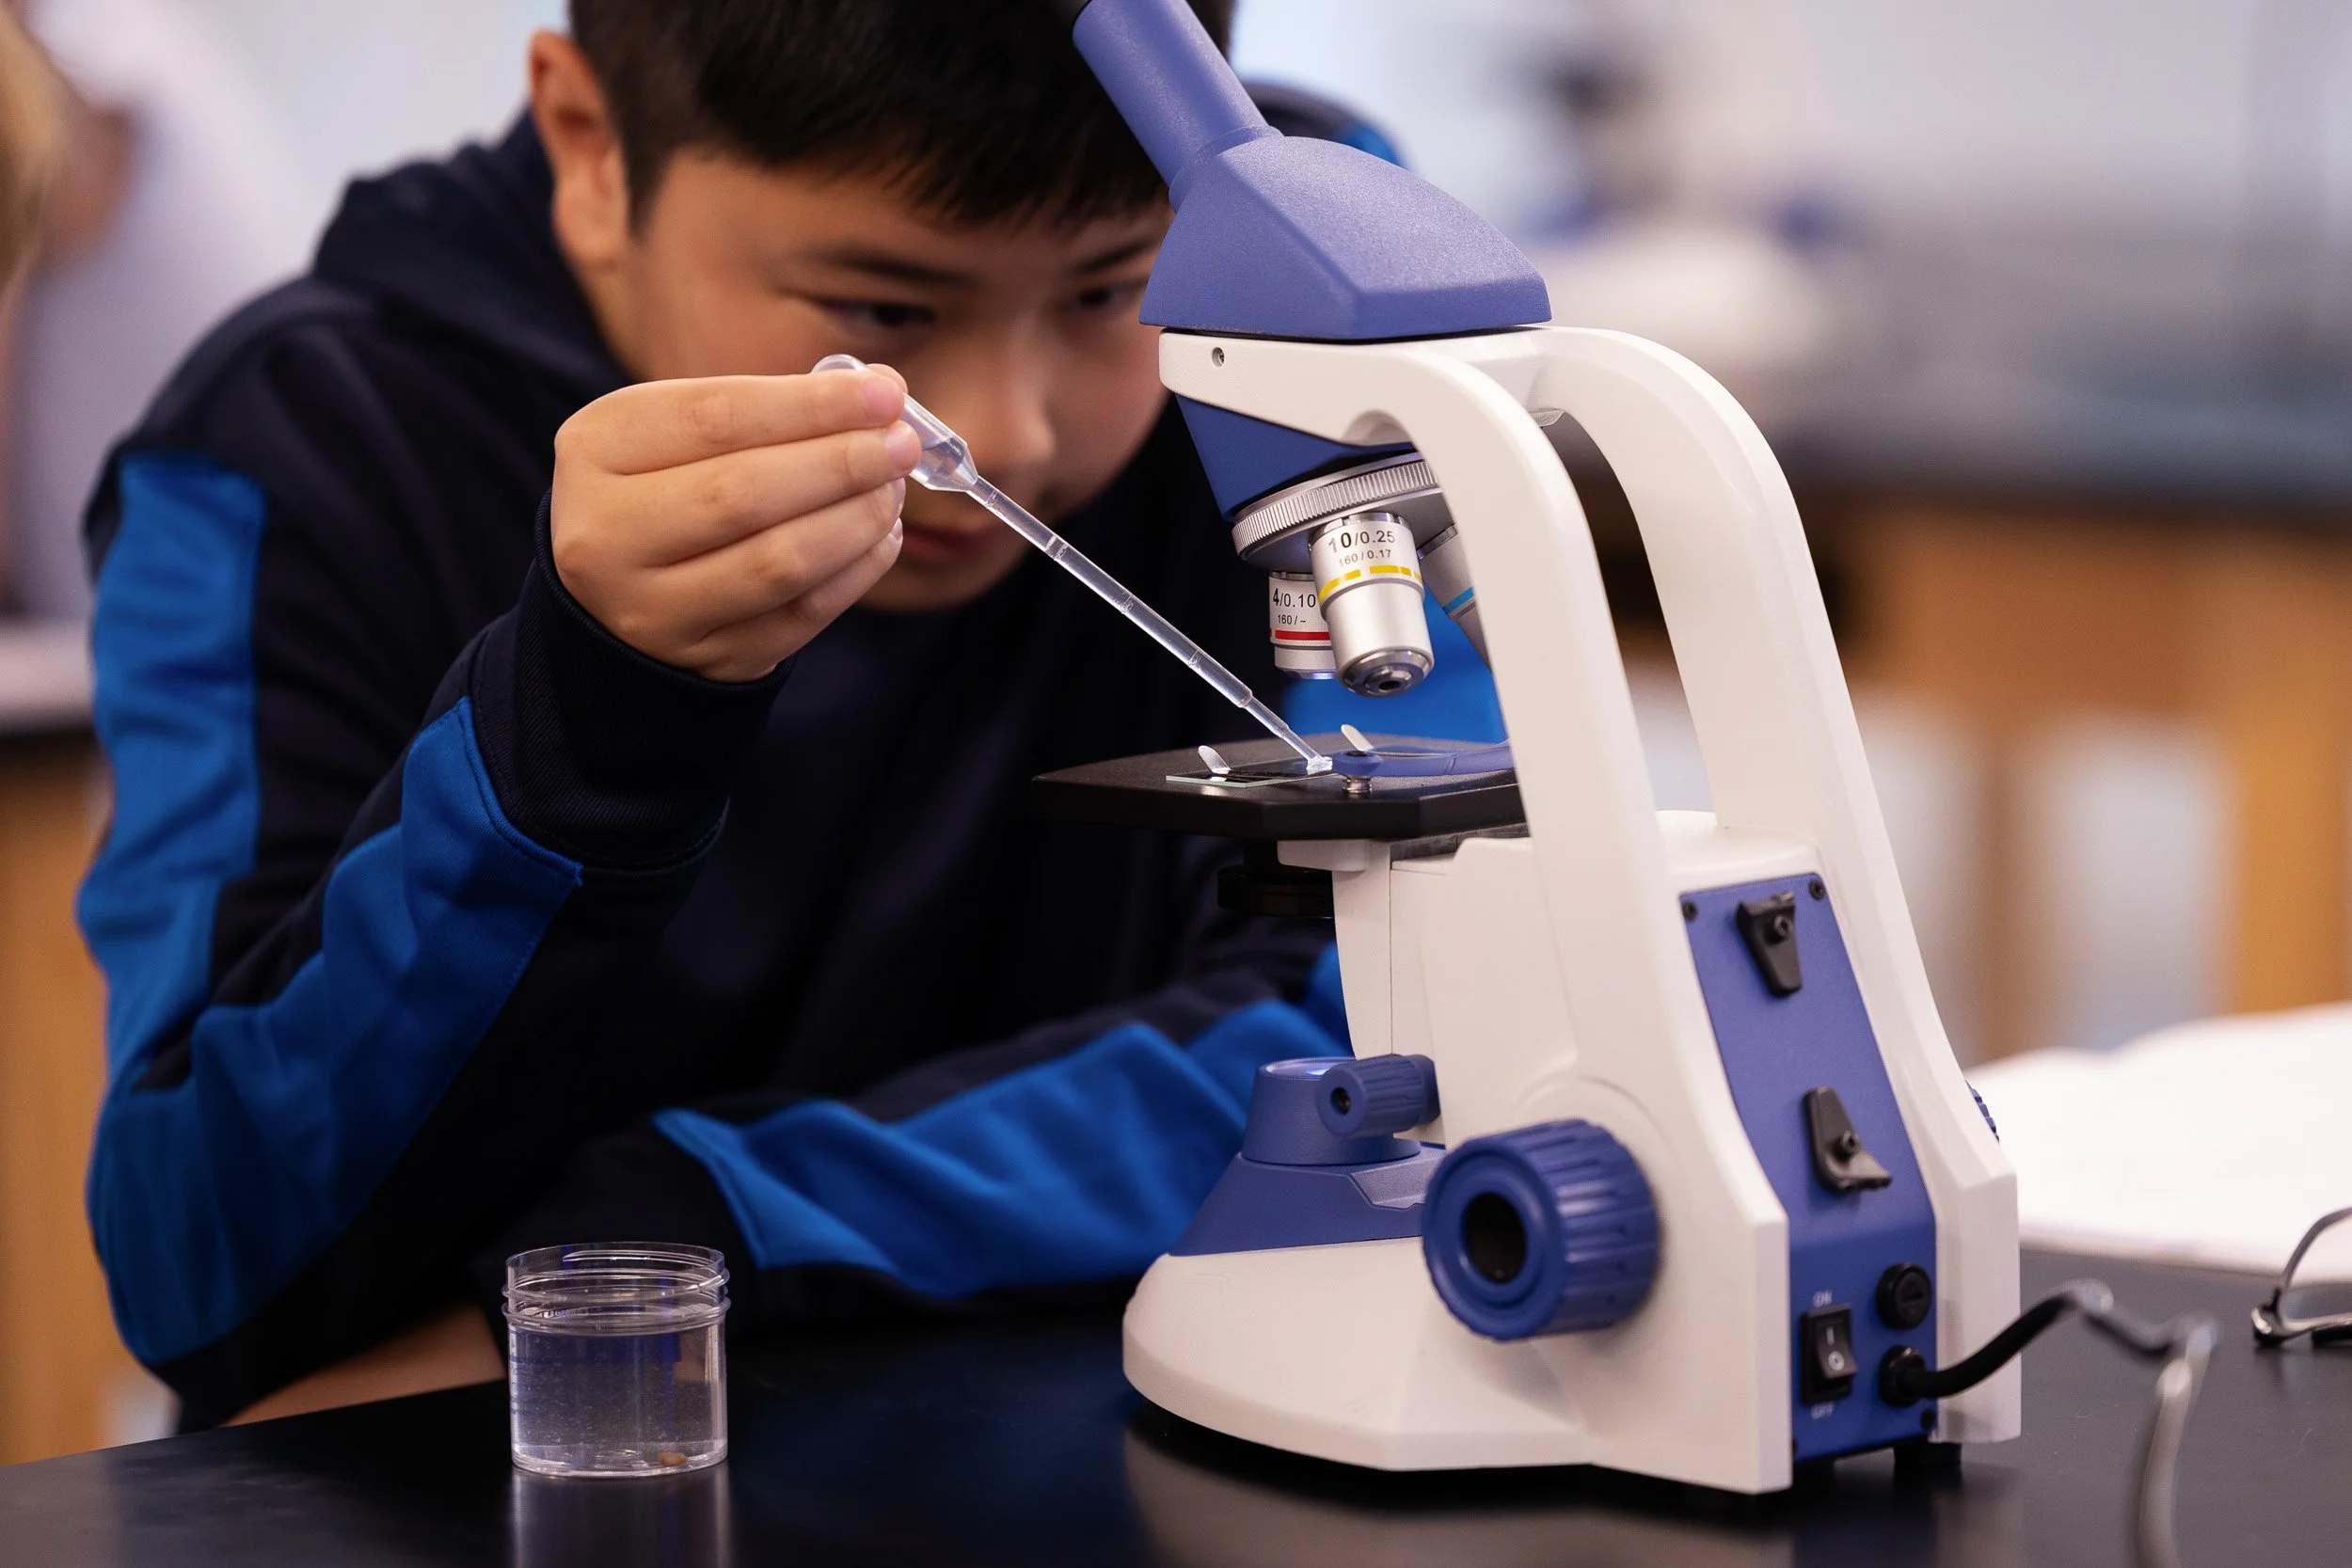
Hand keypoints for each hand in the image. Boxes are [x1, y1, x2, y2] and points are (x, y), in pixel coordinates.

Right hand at [550, 366, 917, 680]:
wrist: (614, 602)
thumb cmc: (664, 492)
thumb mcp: (678, 433)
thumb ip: (768, 410)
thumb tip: (880, 392)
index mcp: (595, 451)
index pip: (716, 417)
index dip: (811, 404)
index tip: (885, 393)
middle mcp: (607, 535)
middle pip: (745, 493)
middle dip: (841, 463)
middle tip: (902, 444)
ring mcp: (653, 610)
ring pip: (779, 562)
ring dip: (857, 520)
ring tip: (894, 489)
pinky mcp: (707, 660)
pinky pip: (801, 616)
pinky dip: (856, 572)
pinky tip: (881, 537)